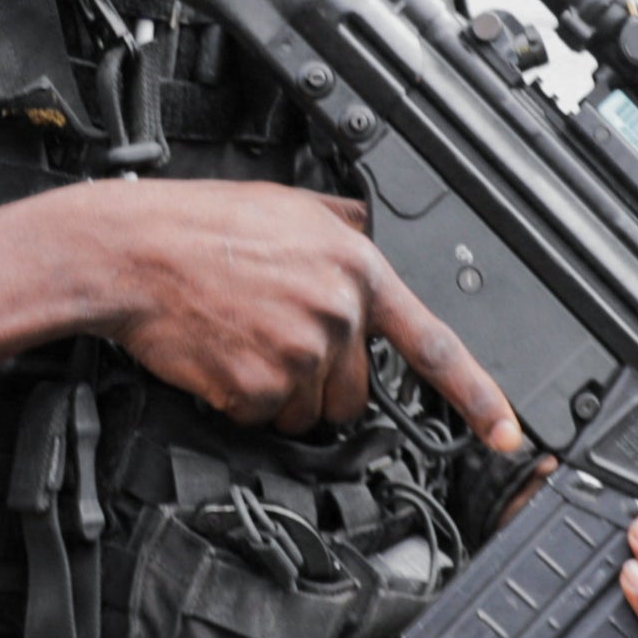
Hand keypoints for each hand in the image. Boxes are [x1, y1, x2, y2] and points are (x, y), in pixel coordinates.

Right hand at [6, 179, 526, 442]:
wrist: (131, 252)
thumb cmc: (198, 225)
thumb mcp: (289, 203)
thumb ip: (345, 225)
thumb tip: (369, 230)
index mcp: (355, 266)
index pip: (433, 344)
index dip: (477, 396)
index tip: (506, 434)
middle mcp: (336, 312)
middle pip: (356, 392)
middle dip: (321, 381)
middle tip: (274, 338)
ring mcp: (300, 354)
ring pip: (309, 413)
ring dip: (279, 394)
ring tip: (242, 340)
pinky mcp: (259, 389)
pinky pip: (264, 419)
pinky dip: (241, 401)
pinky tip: (220, 356)